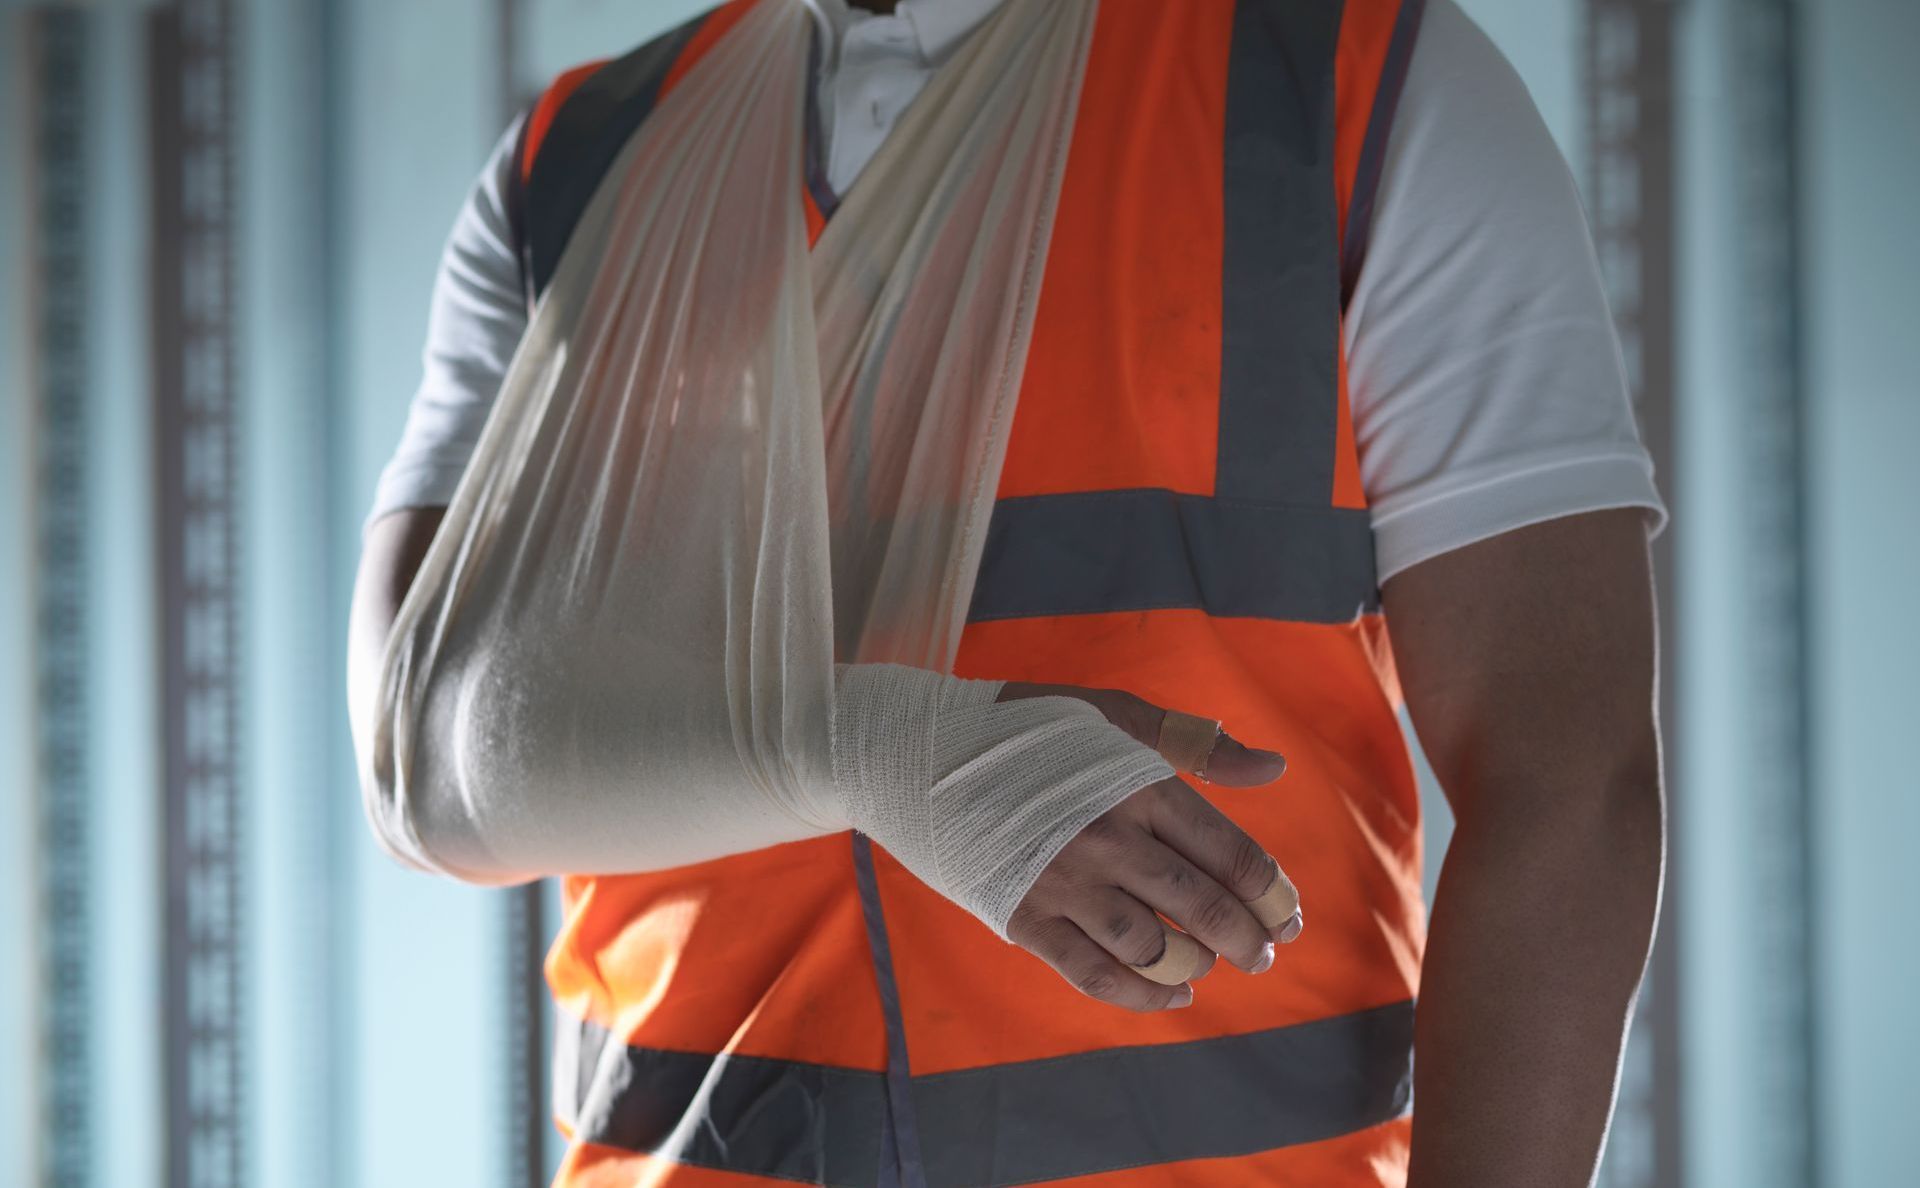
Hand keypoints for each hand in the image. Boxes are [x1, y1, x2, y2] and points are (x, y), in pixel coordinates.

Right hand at [997, 683, 1300, 1012]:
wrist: (920, 751)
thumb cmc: (1025, 726)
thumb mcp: (1113, 714)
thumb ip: (1195, 744)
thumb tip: (1274, 771)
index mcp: (1139, 786)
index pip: (1229, 852)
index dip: (1270, 893)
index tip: (1288, 916)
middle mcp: (1108, 839)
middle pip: (1201, 906)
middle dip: (1245, 939)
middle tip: (1263, 955)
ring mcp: (1064, 883)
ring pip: (1152, 947)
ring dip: (1193, 965)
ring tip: (1207, 966)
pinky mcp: (1024, 917)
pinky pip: (1093, 972)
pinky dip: (1140, 994)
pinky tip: (1170, 994)